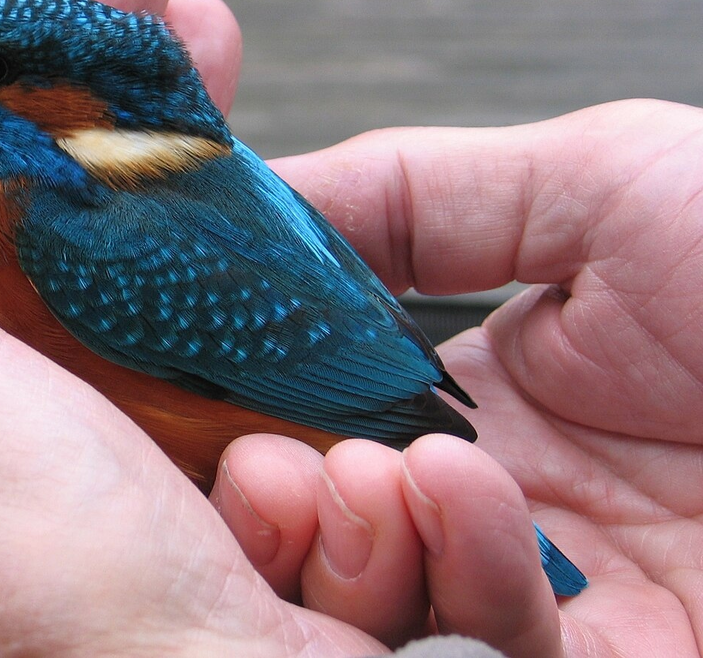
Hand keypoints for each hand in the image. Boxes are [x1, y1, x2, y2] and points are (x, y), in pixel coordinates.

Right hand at [216, 99, 702, 654]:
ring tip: (372, 471)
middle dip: (272, 491)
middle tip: (253, 453)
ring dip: (352, 540)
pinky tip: (460, 500)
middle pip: (335, 517)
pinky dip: (454, 582)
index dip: (249, 391)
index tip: (186, 366)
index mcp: (490, 390)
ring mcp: (563, 596)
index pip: (323, 403)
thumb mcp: (606, 181)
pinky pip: (492, 652)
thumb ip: (418, 190)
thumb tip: (256, 200)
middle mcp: (510, 502)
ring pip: (389, 599)